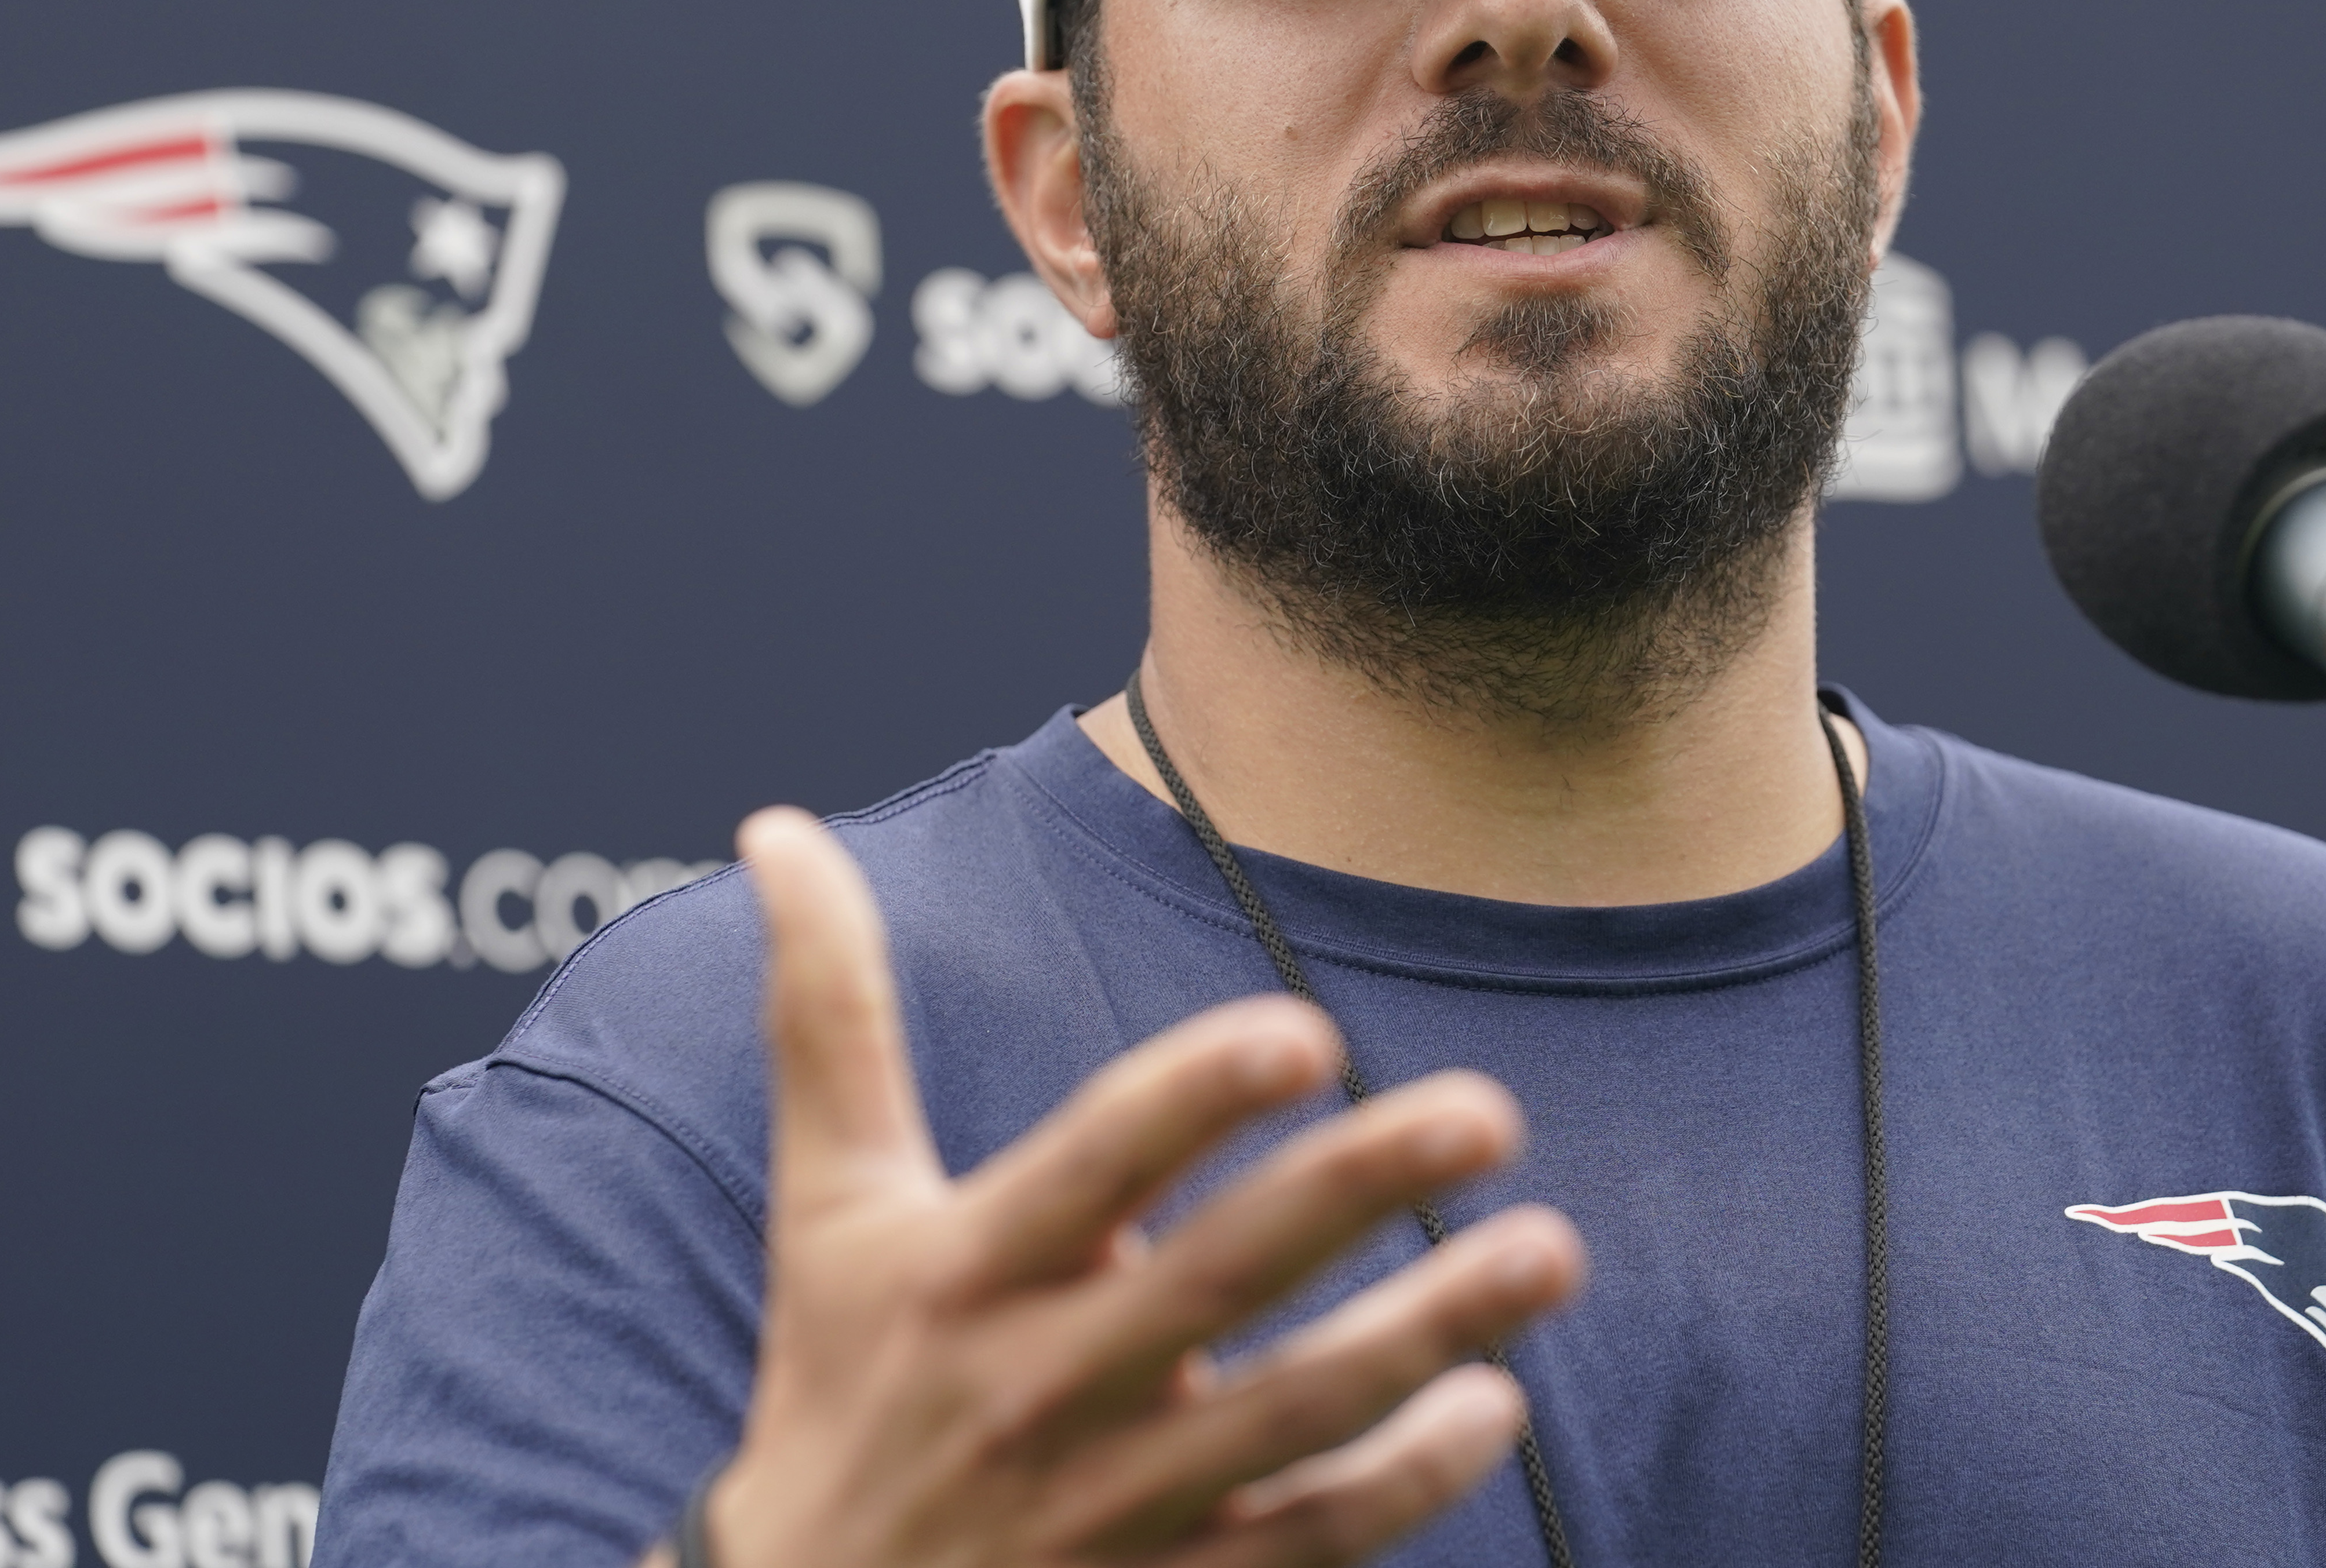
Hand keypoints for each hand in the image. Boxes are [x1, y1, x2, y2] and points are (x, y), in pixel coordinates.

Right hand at [699, 806, 1584, 1567]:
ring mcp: (1114, 1503)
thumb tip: (775, 828)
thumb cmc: (839, 1380)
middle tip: (1488, 1112)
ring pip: (1296, 1413)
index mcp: (966, 1271)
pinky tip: (1494, 1403)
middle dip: (1357, 1191)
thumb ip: (827, 1016)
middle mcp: (1042, 1387)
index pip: (1092, 1166)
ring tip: (1550, 1251)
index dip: (1192, 1100)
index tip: (1301, 1032)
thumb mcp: (827, 1205)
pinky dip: (1408, 1479)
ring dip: (1430, 1330)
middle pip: (1221, 1277)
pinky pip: (1310, 1537)